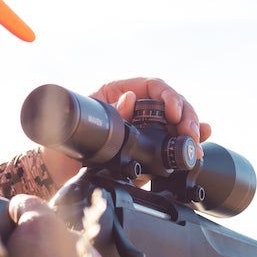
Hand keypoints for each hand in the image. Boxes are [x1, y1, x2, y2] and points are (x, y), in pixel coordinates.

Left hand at [40, 77, 212, 184]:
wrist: (56, 170)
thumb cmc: (63, 142)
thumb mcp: (82, 125)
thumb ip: (107, 114)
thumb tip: (131, 99)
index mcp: (118, 93)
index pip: (152, 86)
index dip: (168, 95)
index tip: (174, 111)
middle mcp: (134, 108)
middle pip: (170, 104)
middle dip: (186, 116)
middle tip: (191, 133)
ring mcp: (142, 128)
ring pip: (175, 123)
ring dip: (191, 131)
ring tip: (198, 142)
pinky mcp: (145, 150)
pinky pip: (171, 143)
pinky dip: (187, 145)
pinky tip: (200, 148)